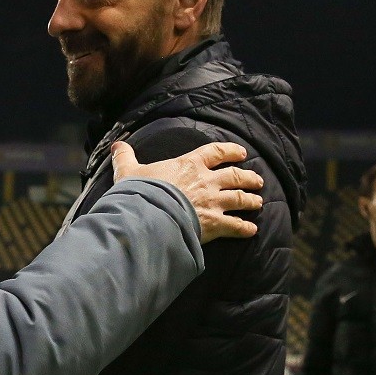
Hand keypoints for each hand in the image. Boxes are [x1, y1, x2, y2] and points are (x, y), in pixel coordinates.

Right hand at [111, 140, 262, 241]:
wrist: (150, 216)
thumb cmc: (141, 192)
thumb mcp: (129, 171)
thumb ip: (125, 158)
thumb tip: (117, 145)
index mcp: (189, 165)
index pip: (215, 152)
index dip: (230, 151)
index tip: (241, 153)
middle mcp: (207, 181)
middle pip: (235, 176)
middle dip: (248, 178)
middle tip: (257, 181)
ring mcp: (213, 202)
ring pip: (240, 199)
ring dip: (251, 201)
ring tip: (258, 203)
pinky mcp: (214, 224)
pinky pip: (236, 226)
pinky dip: (245, 228)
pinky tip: (252, 230)